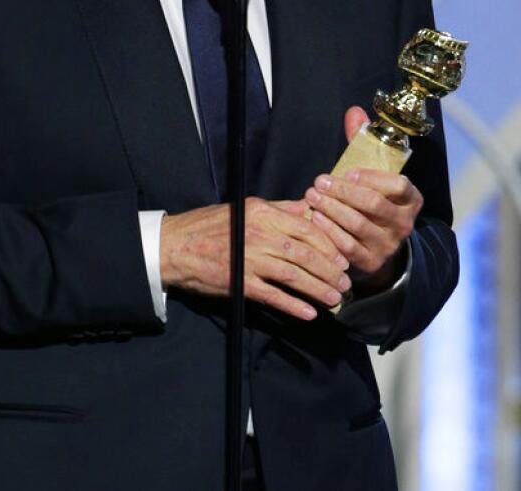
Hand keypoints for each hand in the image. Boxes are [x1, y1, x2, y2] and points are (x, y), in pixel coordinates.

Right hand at [159, 198, 352, 320]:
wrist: (175, 246)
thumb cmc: (210, 226)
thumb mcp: (246, 208)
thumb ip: (278, 209)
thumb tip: (307, 207)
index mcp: (263, 214)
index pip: (307, 228)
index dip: (329, 244)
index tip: (342, 258)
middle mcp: (260, 234)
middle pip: (306, 253)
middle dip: (330, 270)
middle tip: (345, 283)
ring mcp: (250, 260)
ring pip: (294, 275)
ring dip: (319, 289)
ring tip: (335, 299)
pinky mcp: (240, 283)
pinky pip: (274, 296)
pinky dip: (294, 305)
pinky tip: (309, 313)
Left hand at [300, 106, 423, 292]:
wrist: (377, 245)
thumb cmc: (371, 198)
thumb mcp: (372, 172)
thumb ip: (363, 141)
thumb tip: (354, 111)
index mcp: (411, 199)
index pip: (399, 185)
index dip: (373, 178)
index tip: (348, 171)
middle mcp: (404, 223)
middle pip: (374, 205)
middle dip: (343, 191)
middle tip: (319, 181)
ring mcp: (389, 245)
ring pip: (359, 225)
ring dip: (332, 209)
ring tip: (312, 195)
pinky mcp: (371, 262)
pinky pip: (348, 246)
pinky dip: (329, 231)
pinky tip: (315, 217)